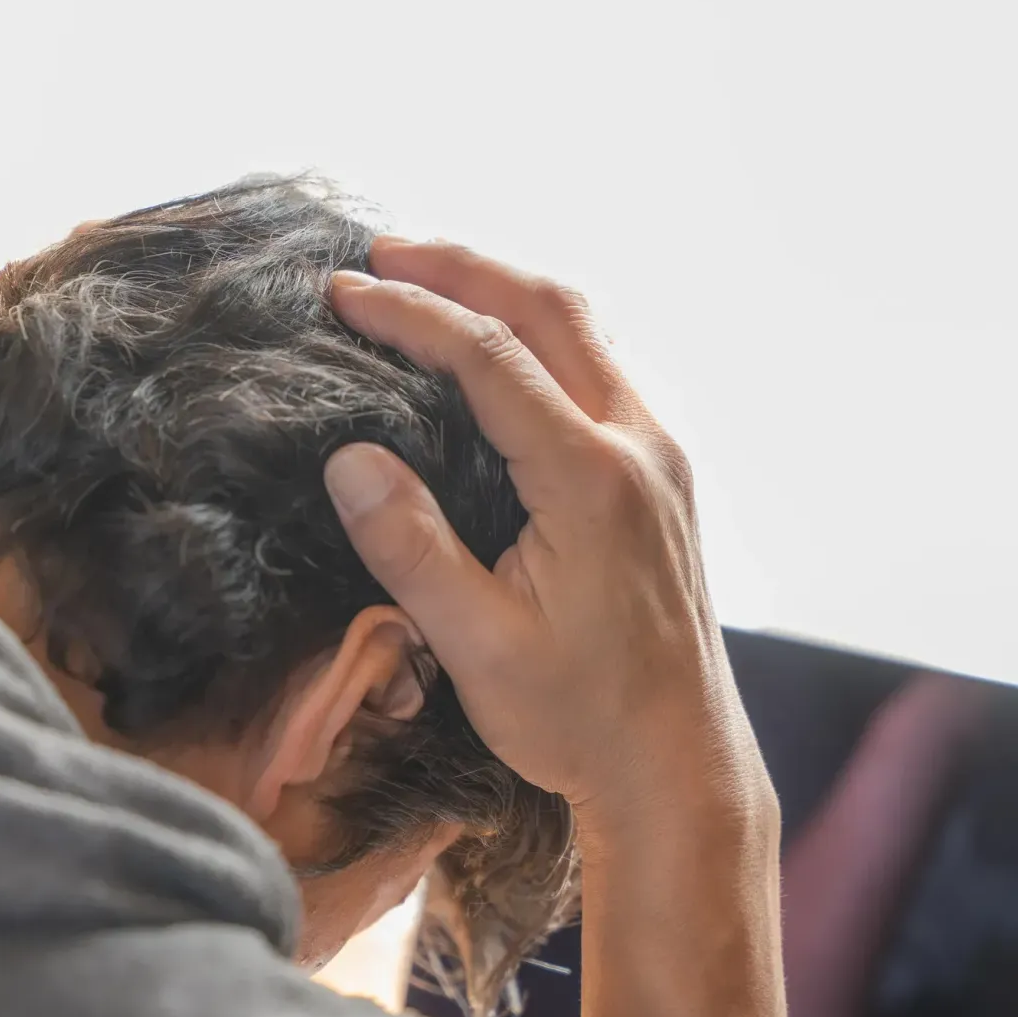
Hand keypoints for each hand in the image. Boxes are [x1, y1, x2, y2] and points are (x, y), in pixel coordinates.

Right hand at [323, 238, 774, 850]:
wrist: (676, 765)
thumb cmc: (576, 717)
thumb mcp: (476, 645)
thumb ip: (410, 547)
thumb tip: (349, 459)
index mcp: (591, 479)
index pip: (490, 356)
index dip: (410, 314)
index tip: (342, 294)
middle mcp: (638, 447)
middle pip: (550, 310)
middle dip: (462, 267)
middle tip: (379, 250)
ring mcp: (658, 458)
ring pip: (583, 331)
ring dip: (504, 290)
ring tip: (427, 275)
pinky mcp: (658, 479)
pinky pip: (596, 369)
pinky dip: (535, 333)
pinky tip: (492, 349)